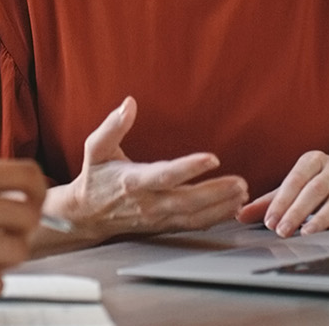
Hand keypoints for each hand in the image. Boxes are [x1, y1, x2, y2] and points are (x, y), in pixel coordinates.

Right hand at [48, 97, 246, 246]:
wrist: (87, 214)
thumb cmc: (95, 176)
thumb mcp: (96, 147)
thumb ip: (113, 126)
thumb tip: (129, 103)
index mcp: (132, 181)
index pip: (165, 176)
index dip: (189, 168)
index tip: (212, 158)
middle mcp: (147, 203)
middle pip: (186, 201)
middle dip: (215, 193)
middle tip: (240, 183)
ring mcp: (157, 217)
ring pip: (193, 216)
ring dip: (220, 206)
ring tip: (241, 193)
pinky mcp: (163, 225)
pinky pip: (192, 225)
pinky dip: (214, 218)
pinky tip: (231, 208)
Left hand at [238, 151, 328, 235]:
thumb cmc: (327, 186)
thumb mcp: (298, 188)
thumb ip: (270, 201)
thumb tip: (240, 215)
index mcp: (314, 160)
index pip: (295, 179)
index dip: (281, 201)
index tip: (269, 221)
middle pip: (315, 189)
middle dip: (296, 211)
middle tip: (282, 230)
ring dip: (320, 217)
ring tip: (305, 232)